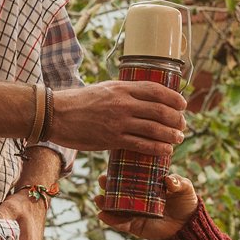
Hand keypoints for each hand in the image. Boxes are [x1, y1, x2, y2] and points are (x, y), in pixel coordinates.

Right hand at [50, 81, 186, 153]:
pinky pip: (142, 145)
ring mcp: (119, 122)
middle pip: (160, 110)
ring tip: (178, 138)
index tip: (183, 105)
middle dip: (177, 119)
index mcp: (122, 88)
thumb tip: (144, 97)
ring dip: (171, 135)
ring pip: (154, 129)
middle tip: (183, 124)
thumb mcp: (105, 88)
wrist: (56, 114)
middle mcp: (124, 103)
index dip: (174, 98)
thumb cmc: (79, 102)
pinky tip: (165, 150)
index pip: (157, 90)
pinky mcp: (112, 139)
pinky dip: (157, 148)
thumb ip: (125, 92)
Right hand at [99, 174, 199, 239]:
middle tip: (102, 180)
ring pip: (115, 207)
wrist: (189, 225)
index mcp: (147, 185)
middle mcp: (138, 198)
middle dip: (107, 185)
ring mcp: (135, 212)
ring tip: (98, 199)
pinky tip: (102, 215)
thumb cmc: (186, 203)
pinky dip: (110, 220)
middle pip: (118, 190)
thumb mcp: (185, 188)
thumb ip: (178, 182)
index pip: (131, 176)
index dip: (120, 170)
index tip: (112, 164)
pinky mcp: (135, 226)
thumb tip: (168, 180)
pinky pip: (120, 223)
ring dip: (104, 203)